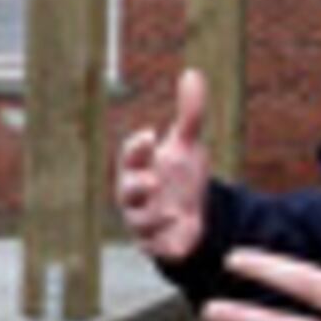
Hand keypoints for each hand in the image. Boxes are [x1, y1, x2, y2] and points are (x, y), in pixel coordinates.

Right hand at [113, 69, 214, 261]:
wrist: (189, 215)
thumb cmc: (178, 175)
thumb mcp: (187, 145)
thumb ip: (189, 114)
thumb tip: (193, 74)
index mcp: (139, 167)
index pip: (131, 154)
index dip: (138, 146)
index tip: (151, 136)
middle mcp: (135, 194)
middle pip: (127, 190)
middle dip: (137, 186)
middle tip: (152, 181)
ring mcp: (143, 221)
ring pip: (141, 221)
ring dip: (156, 217)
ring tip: (177, 212)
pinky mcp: (155, 245)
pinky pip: (157, 246)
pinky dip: (167, 242)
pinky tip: (182, 237)